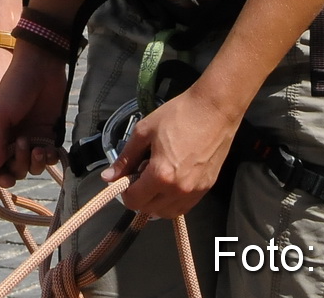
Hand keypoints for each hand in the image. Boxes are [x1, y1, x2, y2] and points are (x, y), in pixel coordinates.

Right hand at [0, 45, 70, 186]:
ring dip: (35, 163)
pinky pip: (49, 156)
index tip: (5, 178)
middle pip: (15, 167)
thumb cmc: (14, 87)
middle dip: (19, 164)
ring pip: (33, 165)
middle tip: (22, 144)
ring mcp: (32, 136)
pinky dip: (49, 158)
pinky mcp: (49, 133)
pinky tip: (49, 150)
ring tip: (38, 148)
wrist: (41, 68)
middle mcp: (13, 138)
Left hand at [102, 87, 239, 217]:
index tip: (124, 178)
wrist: (214, 110)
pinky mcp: (207, 188)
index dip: (124, 192)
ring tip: (155, 179)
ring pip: (167, 212)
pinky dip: (172, 201)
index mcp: (161, 175)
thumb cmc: (178, 115)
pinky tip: (170, 182)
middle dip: (139, 197)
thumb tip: (109, 177)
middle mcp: (179, 190)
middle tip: (139, 175)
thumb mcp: (144, 131)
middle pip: (149, 210)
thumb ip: (125, 158)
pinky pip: (184, 206)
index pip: (134, 201)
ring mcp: (195, 192)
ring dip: (155, 202)